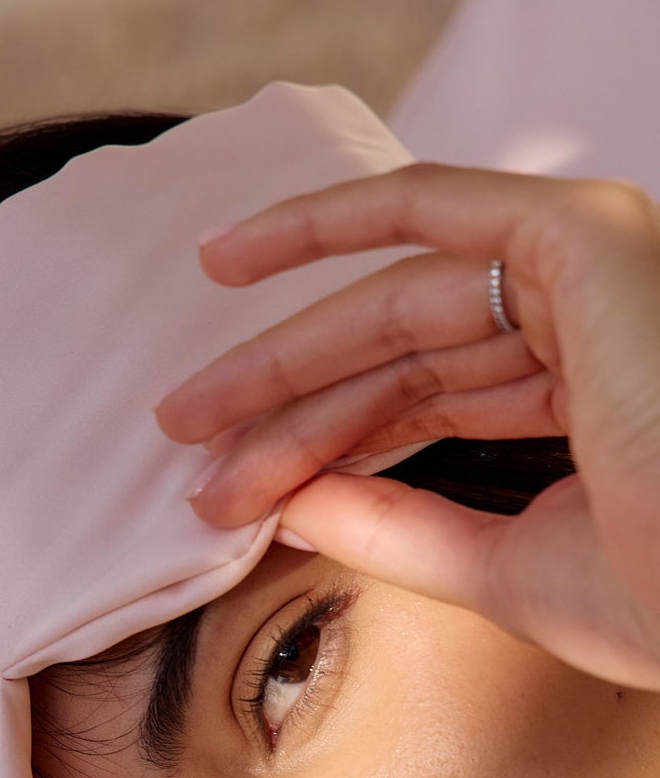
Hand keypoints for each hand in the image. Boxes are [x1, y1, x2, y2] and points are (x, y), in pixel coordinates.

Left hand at [153, 164, 659, 689]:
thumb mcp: (499, 567)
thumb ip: (398, 528)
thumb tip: (292, 503)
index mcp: (591, 393)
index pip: (428, 407)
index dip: (323, 447)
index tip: (234, 493)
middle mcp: (592, 320)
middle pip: (398, 357)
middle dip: (286, 406)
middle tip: (184, 446)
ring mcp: (590, 270)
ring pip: (395, 303)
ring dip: (282, 355)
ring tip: (184, 409)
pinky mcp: (577, 235)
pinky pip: (424, 209)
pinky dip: (321, 223)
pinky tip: (234, 257)